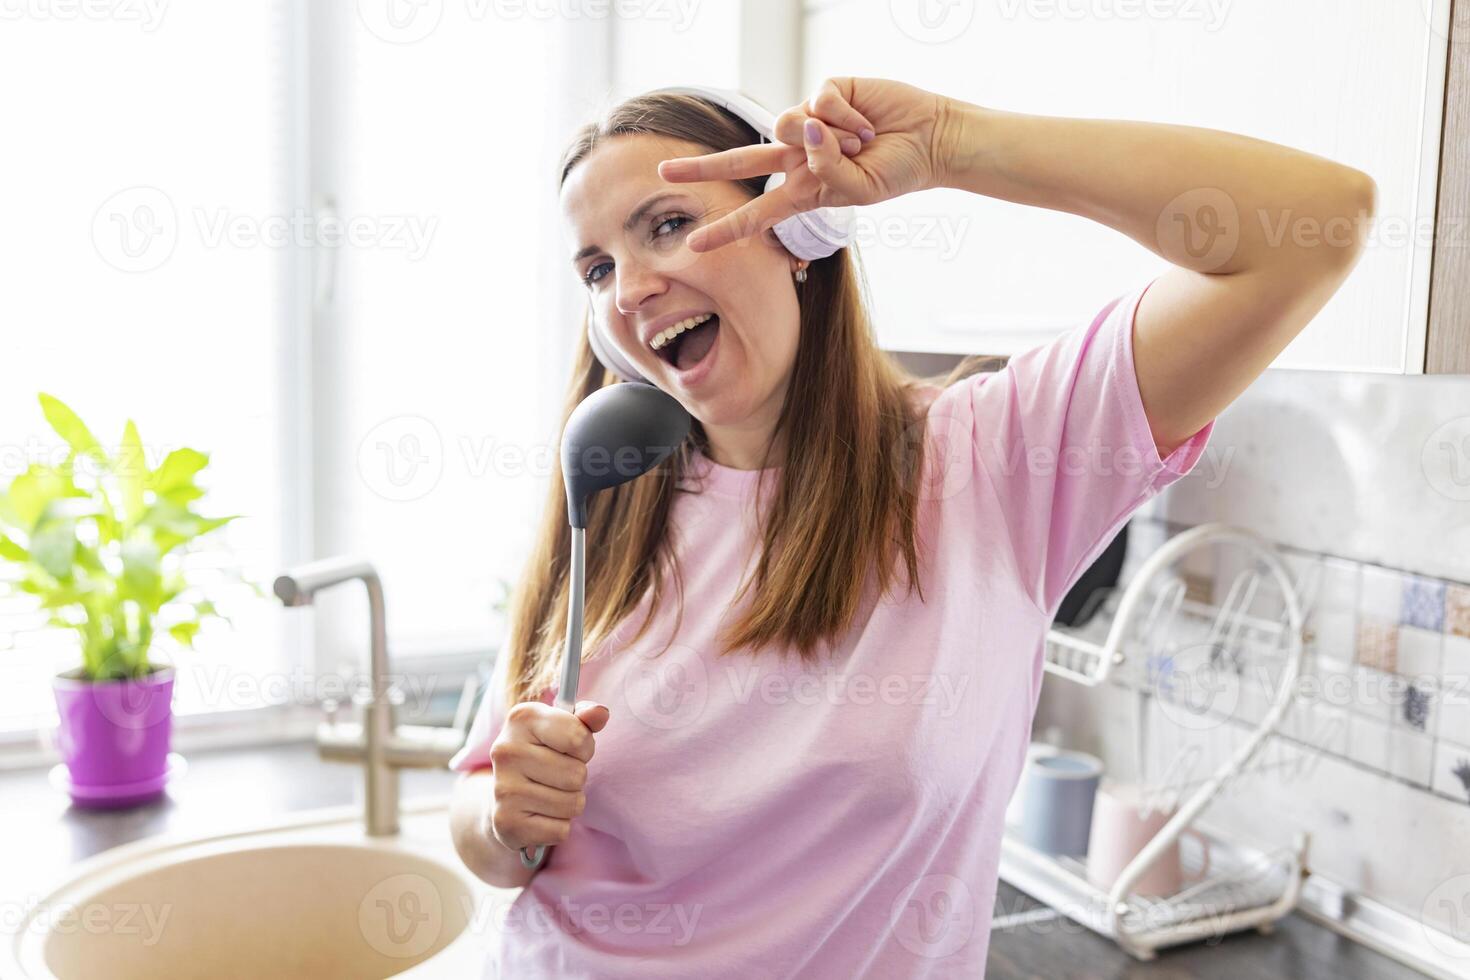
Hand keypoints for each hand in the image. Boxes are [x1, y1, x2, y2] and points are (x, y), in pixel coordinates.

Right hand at [487, 699, 608, 854]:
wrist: (505, 796)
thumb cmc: (543, 754)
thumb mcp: (562, 727)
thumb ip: (585, 718)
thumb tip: (601, 713)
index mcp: (521, 718)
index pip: (578, 737)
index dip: (585, 747)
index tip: (571, 749)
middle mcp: (506, 750)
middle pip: (577, 774)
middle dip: (577, 777)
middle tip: (558, 775)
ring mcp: (503, 788)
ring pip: (572, 804)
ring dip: (569, 803)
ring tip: (549, 794)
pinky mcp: (506, 823)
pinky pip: (561, 830)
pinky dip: (558, 827)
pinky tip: (540, 815)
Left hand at [658, 77, 951, 252]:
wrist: (932, 141)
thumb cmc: (899, 172)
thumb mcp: (859, 192)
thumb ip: (826, 172)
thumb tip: (802, 131)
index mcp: (806, 189)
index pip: (759, 212)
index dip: (728, 229)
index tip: (695, 244)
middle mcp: (800, 156)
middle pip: (741, 161)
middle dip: (701, 170)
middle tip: (663, 175)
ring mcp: (810, 123)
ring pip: (785, 127)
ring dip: (827, 139)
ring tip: (863, 143)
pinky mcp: (826, 93)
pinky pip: (816, 103)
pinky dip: (844, 117)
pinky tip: (867, 122)